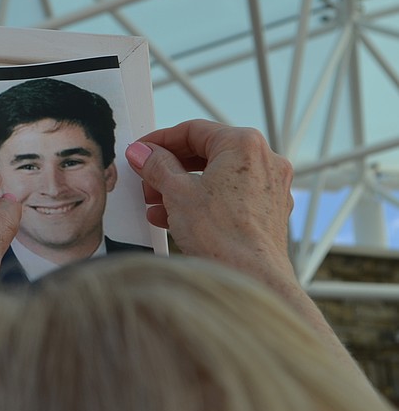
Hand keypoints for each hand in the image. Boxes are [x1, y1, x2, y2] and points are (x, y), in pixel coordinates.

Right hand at [124, 119, 293, 278]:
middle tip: (146, 178)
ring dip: (182, 187)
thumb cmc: (223, 237)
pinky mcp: (268, 212)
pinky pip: (229, 196)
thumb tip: (143, 153)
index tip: (141, 151)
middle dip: (170, 167)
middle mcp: (263, 161)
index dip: (160, 141)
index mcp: (243, 144)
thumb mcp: (176, 192)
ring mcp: (269, 187)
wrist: (252, 279)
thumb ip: (156, 166)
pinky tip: (175, 218)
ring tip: (156, 203)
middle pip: (206, 153)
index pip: (193, 130)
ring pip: (216, 176)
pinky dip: (201, 201)